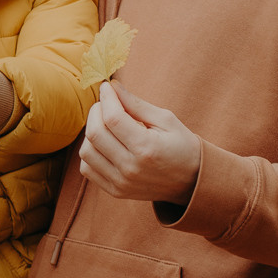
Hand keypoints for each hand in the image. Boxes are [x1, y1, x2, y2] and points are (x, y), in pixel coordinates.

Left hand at [79, 84, 202, 205]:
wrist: (191, 181)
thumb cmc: (181, 145)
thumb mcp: (166, 120)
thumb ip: (136, 104)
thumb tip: (112, 86)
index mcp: (146, 148)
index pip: (113, 118)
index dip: (107, 98)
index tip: (108, 87)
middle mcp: (131, 168)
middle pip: (95, 134)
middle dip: (96, 111)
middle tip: (106, 103)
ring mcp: (121, 182)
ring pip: (87, 152)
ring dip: (91, 131)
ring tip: (105, 124)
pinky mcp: (115, 191)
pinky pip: (87, 169)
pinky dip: (90, 152)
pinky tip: (105, 143)